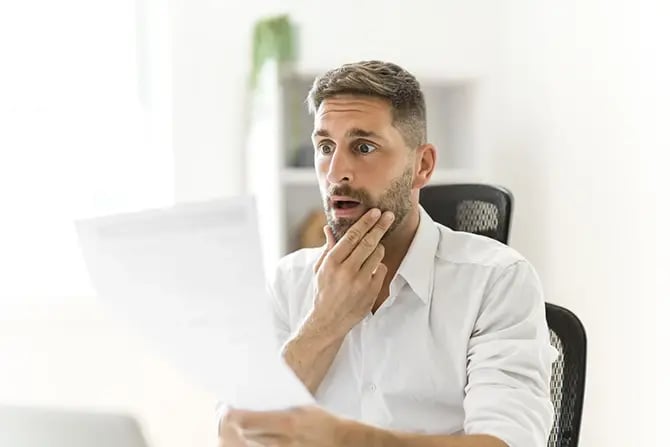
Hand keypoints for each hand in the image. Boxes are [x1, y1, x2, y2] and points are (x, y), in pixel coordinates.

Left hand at [218, 406, 344, 446]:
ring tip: (234, 431)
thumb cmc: (322, 422)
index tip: (225, 410)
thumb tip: (251, 404)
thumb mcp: (301, 407)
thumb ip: (277, 408)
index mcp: (287, 422)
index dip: (231, 416)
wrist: (341, 442)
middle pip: (243, 438)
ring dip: (238, 439)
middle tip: (224, 421)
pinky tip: (248, 440)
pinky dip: (251, 445)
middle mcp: (282, 442)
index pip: (248, 420)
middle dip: (229, 429)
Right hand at [310, 208, 394, 336]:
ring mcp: (360, 282)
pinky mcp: (371, 291)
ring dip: (378, 247)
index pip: (351, 236)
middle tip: (389, 215)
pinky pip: (381, 269)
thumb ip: (328, 248)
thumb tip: (329, 228)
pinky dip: (378, 266)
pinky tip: (370, 269)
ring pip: (377, 254)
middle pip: (368, 242)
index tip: (374, 212)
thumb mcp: (320, 269)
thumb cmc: (323, 292)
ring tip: (374, 247)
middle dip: (380, 226)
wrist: (329, 321)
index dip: (365, 222)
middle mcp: (346, 271)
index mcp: (332, 262)